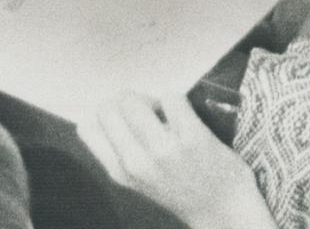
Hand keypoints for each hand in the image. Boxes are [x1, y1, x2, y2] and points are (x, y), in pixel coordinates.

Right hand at [78, 91, 273, 228]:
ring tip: (166, 113)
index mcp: (120, 172)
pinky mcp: (191, 137)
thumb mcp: (139, 180)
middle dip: (128, 101)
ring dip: (151, 99)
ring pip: (134, 100)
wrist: (222, 212)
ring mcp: (163, 150)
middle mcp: (136, 162)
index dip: (107, 114)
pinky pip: (171, 98)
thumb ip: (121, 152)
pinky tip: (185, 116)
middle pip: (109, 107)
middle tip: (148, 112)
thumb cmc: (181, 190)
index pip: (87, 128)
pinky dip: (176, 100)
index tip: (125, 118)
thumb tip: (107, 110)